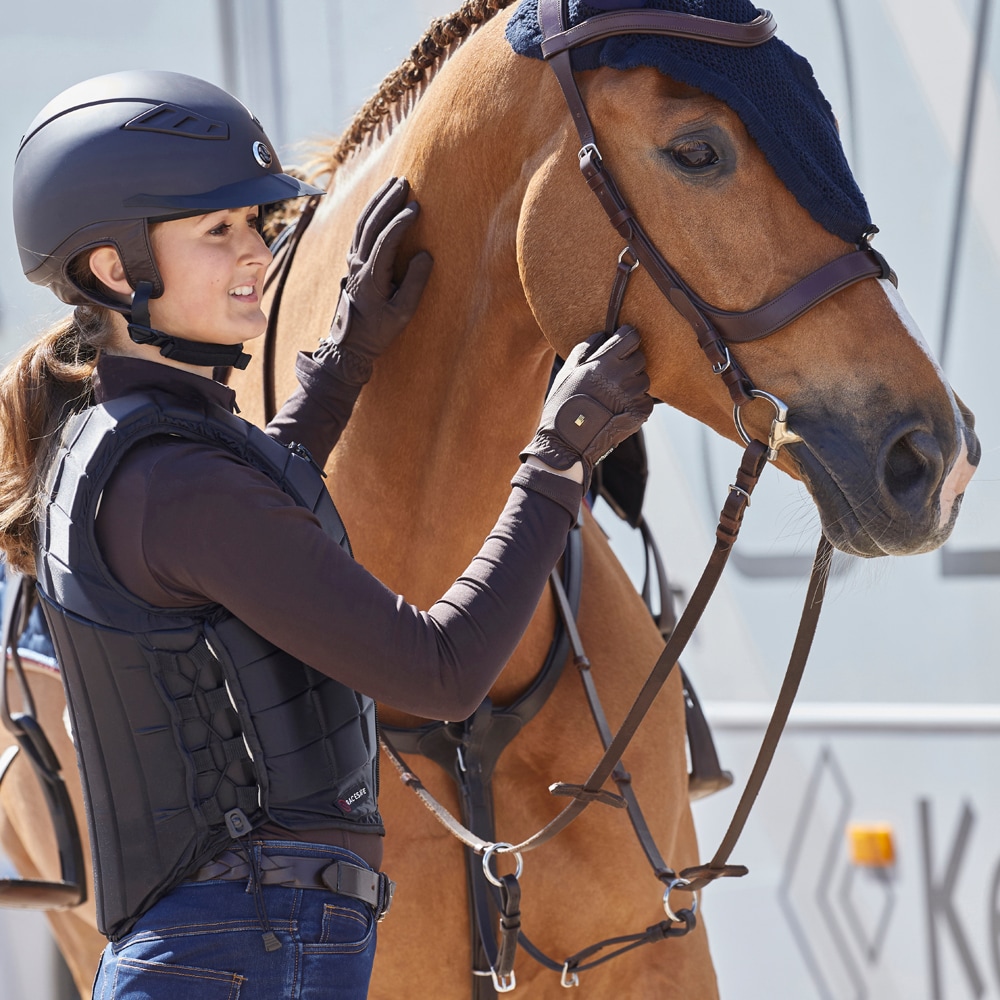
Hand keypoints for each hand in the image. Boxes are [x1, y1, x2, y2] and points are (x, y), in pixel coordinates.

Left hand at [314, 176, 433, 382]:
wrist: (350, 343)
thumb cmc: (379, 331)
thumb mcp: (402, 313)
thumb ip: (415, 283)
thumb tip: (425, 254)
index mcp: (371, 277)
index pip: (386, 240)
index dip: (400, 222)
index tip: (417, 207)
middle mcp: (358, 265)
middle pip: (371, 224)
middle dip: (388, 201)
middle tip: (404, 182)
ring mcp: (352, 262)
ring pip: (362, 224)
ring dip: (377, 202)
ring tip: (393, 184)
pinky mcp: (352, 263)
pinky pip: (359, 231)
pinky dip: (370, 213)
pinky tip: (379, 203)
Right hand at [520, 326, 652, 492]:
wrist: (567, 444)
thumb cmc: (563, 405)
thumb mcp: (567, 373)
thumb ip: (584, 349)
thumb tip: (602, 334)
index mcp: (604, 362)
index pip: (631, 337)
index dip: (628, 337)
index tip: (623, 341)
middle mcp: (621, 377)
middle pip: (640, 358)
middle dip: (629, 362)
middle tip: (614, 374)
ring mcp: (632, 396)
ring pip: (644, 380)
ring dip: (633, 383)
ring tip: (614, 395)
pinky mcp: (639, 414)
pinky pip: (646, 400)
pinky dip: (636, 403)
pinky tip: (618, 409)